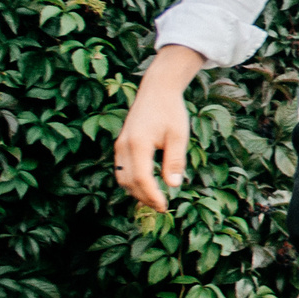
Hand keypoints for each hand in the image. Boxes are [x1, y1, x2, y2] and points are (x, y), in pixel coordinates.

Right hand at [113, 46, 203, 211]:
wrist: (156, 90)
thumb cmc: (170, 111)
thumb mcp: (179, 135)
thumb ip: (175, 160)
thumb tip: (173, 185)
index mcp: (138, 144)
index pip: (142, 178)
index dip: (152, 195)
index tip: (164, 206)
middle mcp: (123, 146)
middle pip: (129, 181)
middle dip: (144, 197)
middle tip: (161, 207)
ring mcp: (119, 145)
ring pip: (122, 177)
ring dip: (136, 191)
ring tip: (155, 199)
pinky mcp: (121, 144)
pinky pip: (122, 169)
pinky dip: (132, 181)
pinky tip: (147, 185)